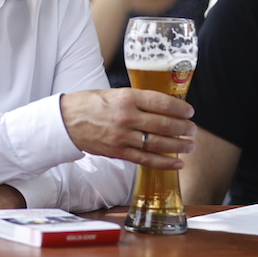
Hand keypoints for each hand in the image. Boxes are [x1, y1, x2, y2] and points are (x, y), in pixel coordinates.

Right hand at [60, 88, 194, 169]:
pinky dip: (164, 163)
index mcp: (126, 97)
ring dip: (178, 145)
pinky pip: (146, 159)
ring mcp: (123, 136)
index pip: (160, 102)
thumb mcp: (113, 93)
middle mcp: (126, 117)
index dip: (179, 108)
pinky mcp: (118, 152)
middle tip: (193, 129)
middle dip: (182, 128)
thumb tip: (160, 105)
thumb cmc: (88, 104)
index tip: (189, 111)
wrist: (65, 121)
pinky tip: (177, 163)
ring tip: (190, 145)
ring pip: (158, 143)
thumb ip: (135, 99)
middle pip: (163, 124)